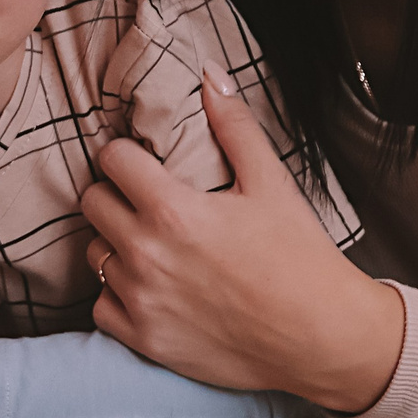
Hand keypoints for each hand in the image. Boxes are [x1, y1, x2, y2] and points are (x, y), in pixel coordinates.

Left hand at [83, 66, 404, 414]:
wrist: (325, 340)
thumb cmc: (302, 260)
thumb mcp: (272, 184)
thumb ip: (234, 127)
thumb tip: (210, 76)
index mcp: (173, 210)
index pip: (112, 160)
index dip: (127, 154)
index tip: (143, 161)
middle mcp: (147, 254)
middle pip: (93, 202)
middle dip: (115, 193)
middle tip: (144, 199)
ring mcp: (142, 301)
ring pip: (94, 254)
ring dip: (115, 243)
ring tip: (151, 243)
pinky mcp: (145, 340)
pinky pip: (101, 306)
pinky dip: (118, 294)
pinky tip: (149, 286)